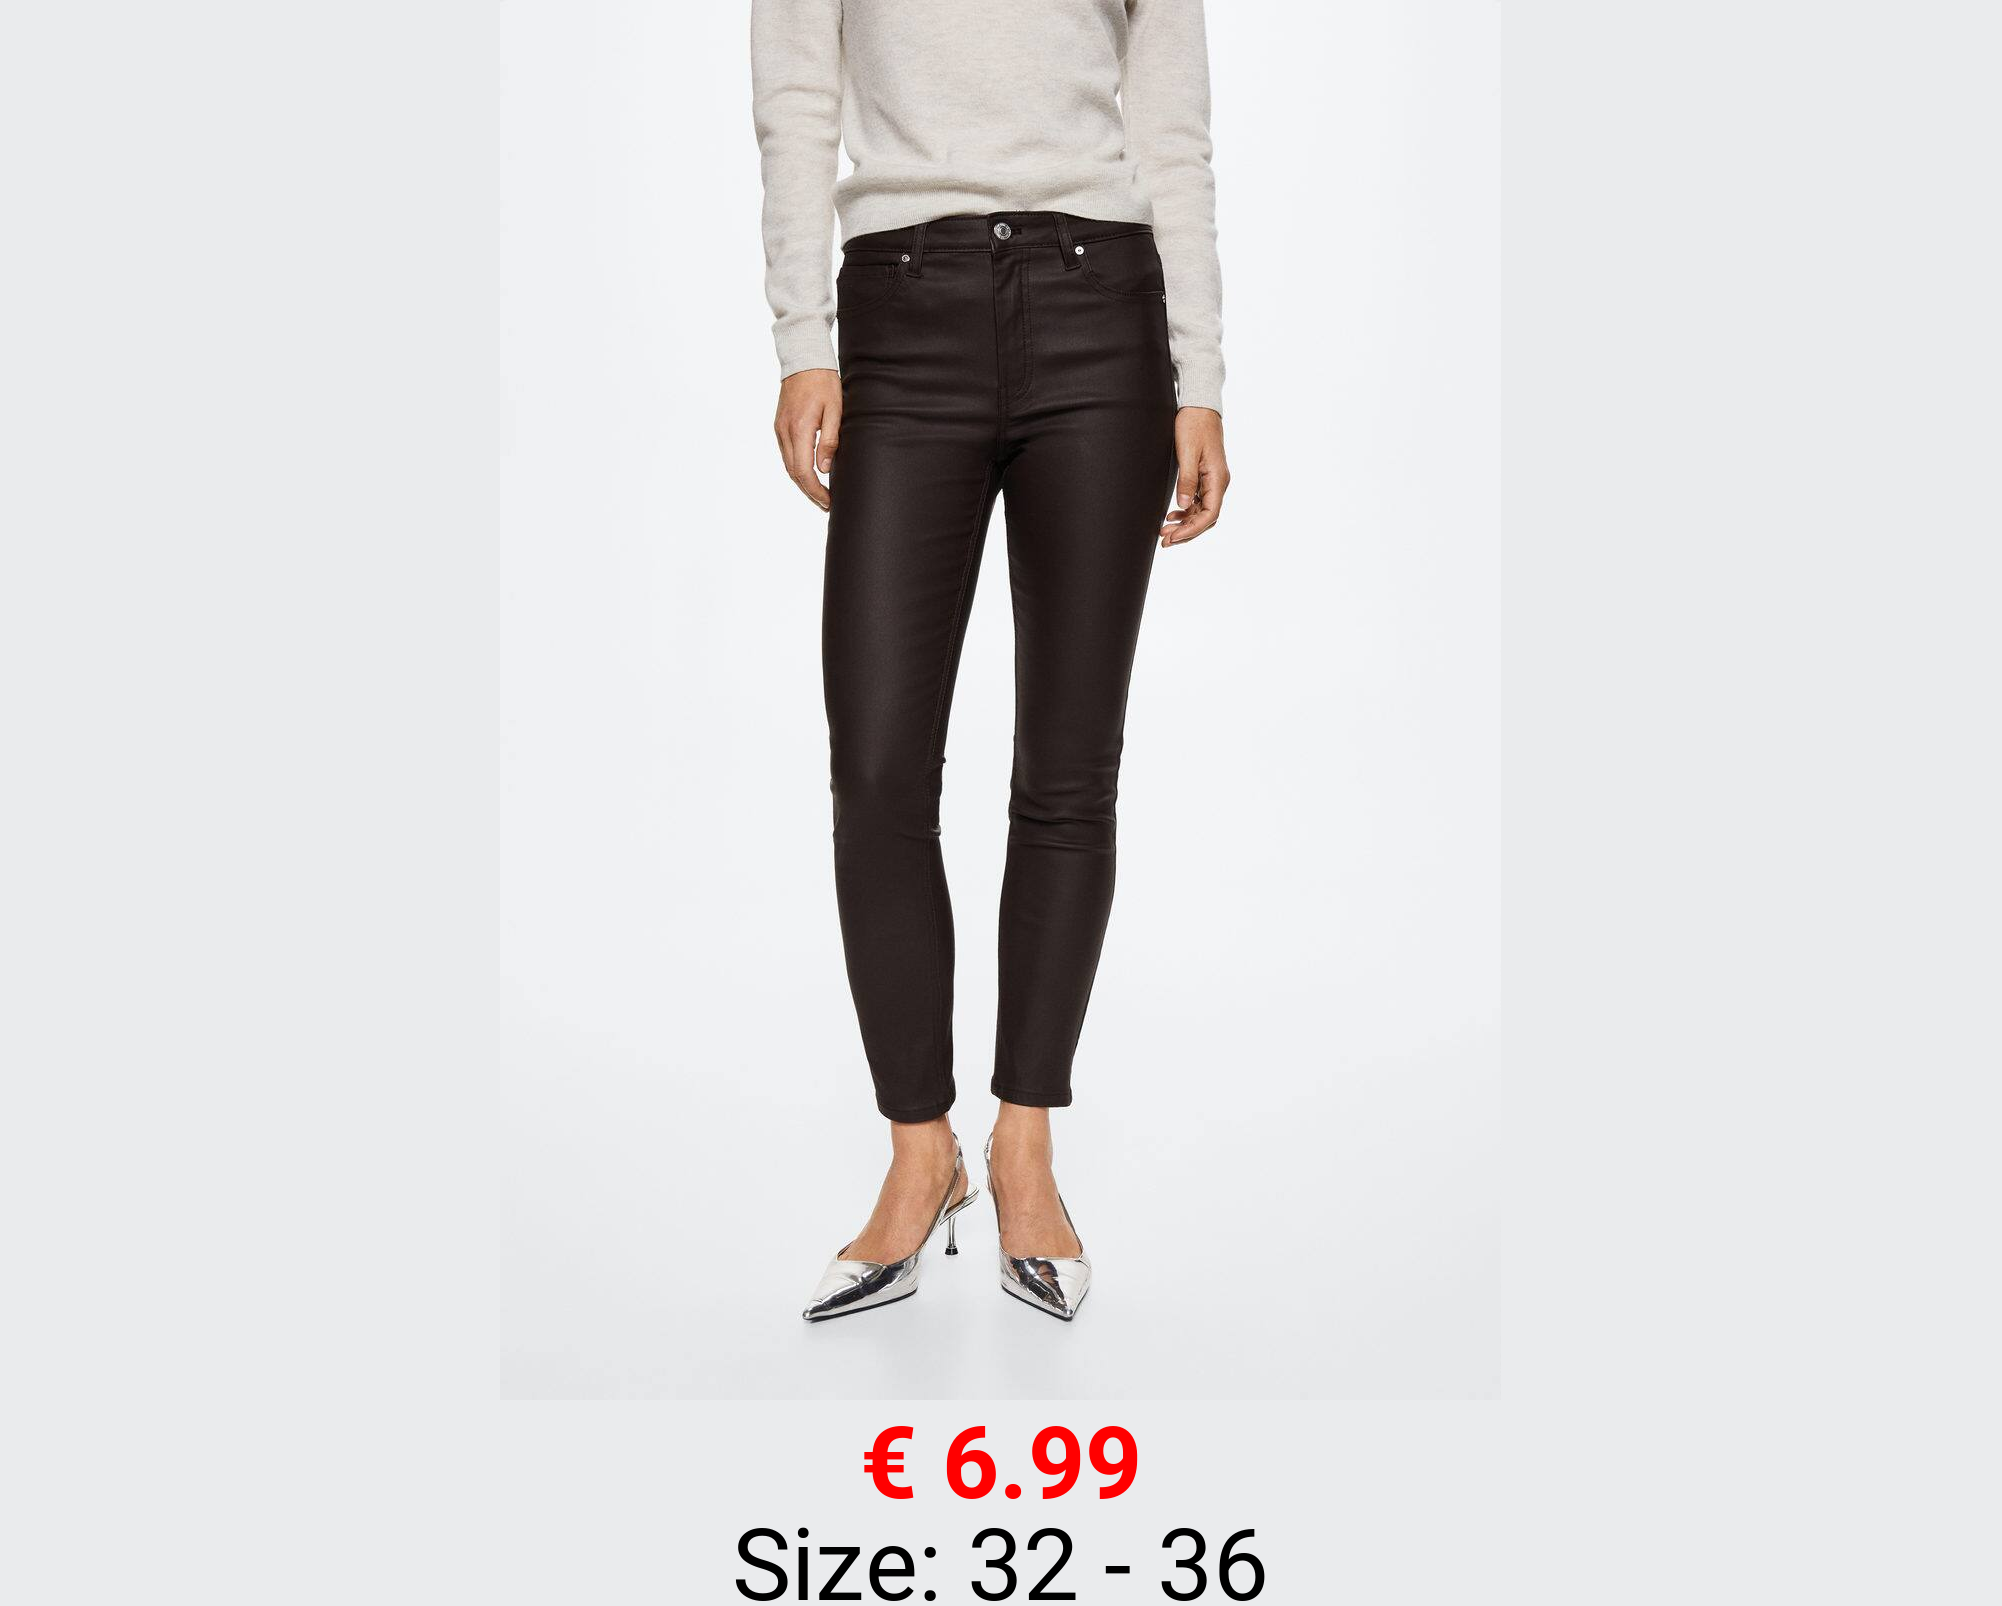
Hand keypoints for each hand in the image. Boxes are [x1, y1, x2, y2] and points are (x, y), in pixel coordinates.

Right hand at [774, 368, 842, 510]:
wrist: (804, 360)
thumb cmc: (823, 382)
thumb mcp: (835, 410)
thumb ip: (830, 440)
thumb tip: (824, 468)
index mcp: (799, 429)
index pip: (803, 471)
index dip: (815, 491)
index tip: (828, 501)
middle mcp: (785, 432)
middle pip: (793, 473)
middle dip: (809, 492)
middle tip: (825, 504)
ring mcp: (779, 429)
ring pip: (788, 465)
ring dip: (802, 482)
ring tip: (818, 494)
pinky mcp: (779, 426)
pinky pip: (786, 454)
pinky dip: (796, 468)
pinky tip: (808, 474)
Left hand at [1161, 407, 1229, 546]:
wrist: (1199, 405)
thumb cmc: (1193, 424)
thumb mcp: (1187, 452)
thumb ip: (1186, 480)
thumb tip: (1184, 505)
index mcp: (1218, 478)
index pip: (1210, 515)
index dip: (1191, 530)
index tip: (1173, 537)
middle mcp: (1219, 482)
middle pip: (1206, 518)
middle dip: (1186, 532)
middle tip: (1165, 541)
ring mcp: (1213, 480)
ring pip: (1202, 511)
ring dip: (1185, 524)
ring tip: (1164, 532)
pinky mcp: (1206, 476)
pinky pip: (1199, 501)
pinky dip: (1186, 512)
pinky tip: (1172, 516)